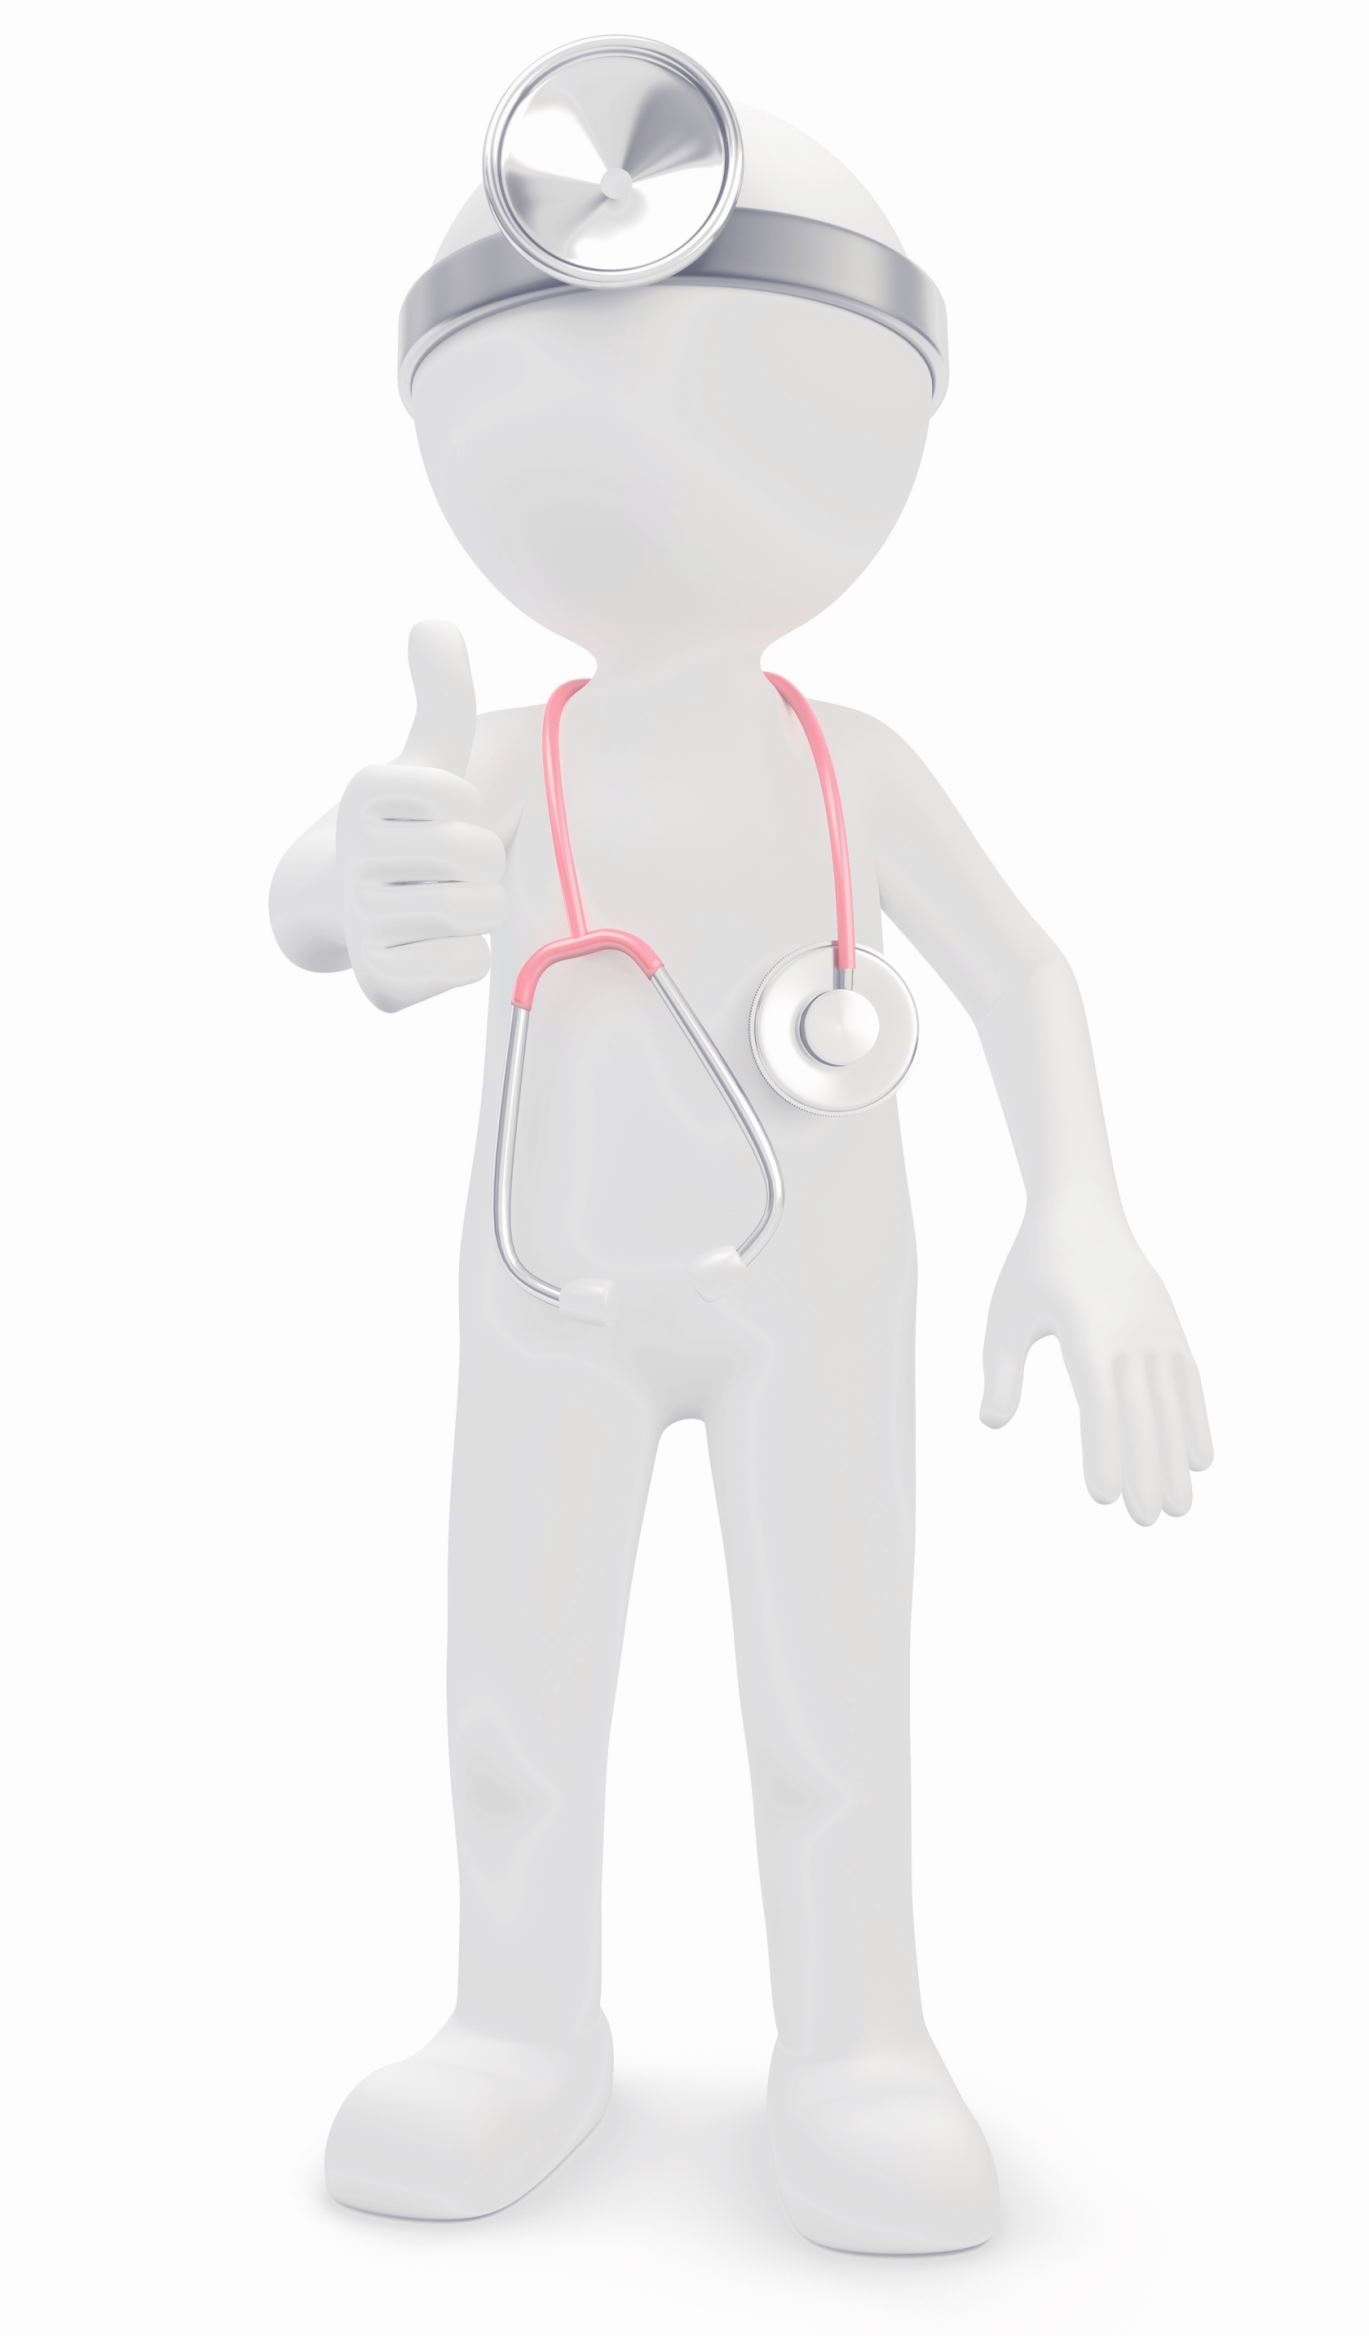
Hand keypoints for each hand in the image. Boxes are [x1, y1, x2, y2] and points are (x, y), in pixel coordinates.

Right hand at [337, 622, 504, 1010]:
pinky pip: (468, 963)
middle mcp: (353, 852)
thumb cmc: (404, 827)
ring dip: (477, 910)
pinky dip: (468, 958)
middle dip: (479, 866)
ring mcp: (362, 918)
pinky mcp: (380, 979)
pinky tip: (434, 947)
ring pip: (477, 911)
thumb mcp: (424, 759)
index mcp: (367, 789)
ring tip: (441, 904)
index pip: (463, 799)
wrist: (341, 908)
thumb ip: (440, 698)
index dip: (466, 812)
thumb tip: (436, 622)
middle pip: (476, 857)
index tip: (435, 819)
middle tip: (446, 870)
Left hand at [980, 1198, 1212, 1524]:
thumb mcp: (1007, 1314)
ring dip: (1174, 1458)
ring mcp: (1157, 1331)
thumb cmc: (1035, 1267)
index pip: (1099, 1401)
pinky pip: (1188, 1382)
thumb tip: (992, 1422)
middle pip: (1140, 1413)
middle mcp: (1129, 1333)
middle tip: (1145, 1522)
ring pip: (1170, 1405)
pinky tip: (1200, 1461)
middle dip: (1144, 1470)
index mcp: (1085, 1330)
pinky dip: (1196, 1421)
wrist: (1083, 1211)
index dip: (1104, 1450)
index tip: (1105, 1496)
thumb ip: (1000, 1370)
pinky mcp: (1171, 1329)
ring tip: (1178, 1509)